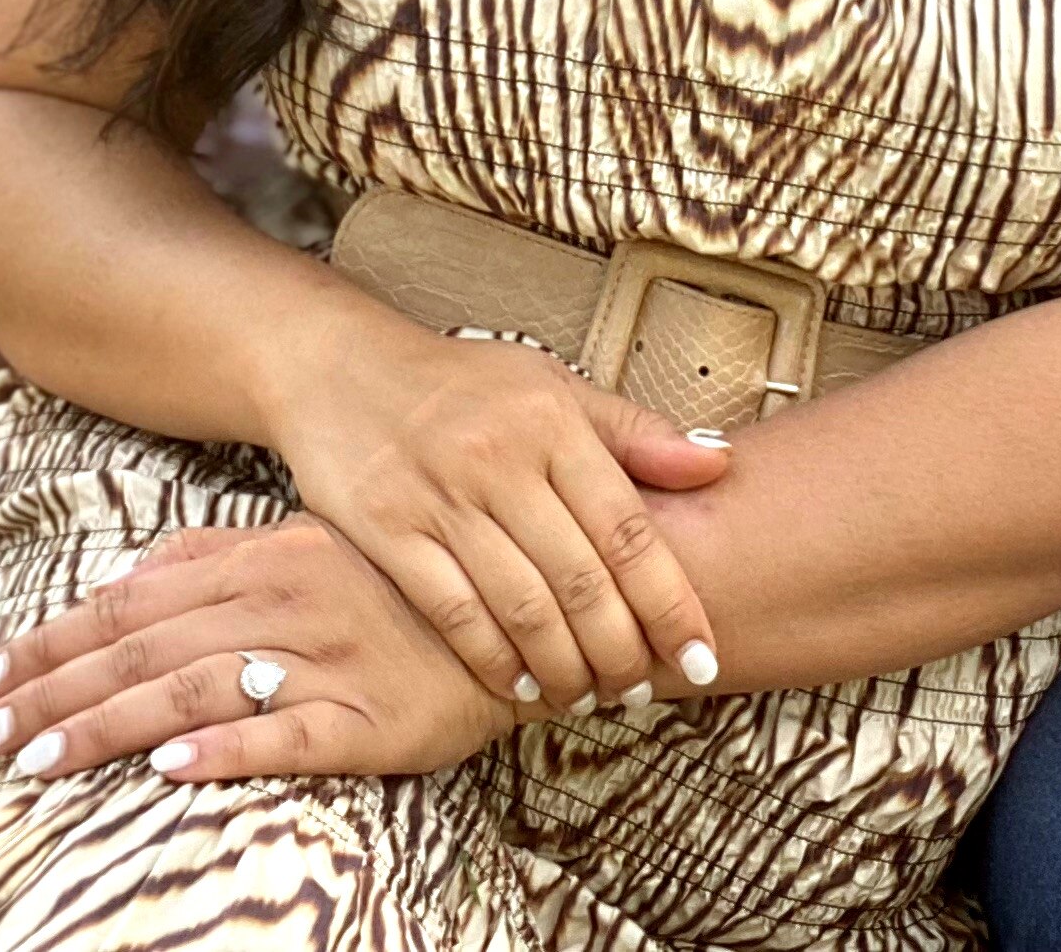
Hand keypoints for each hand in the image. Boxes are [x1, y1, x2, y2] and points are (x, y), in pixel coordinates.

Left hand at [0, 516, 524, 783]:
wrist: (530, 606)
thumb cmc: (406, 581)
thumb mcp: (310, 541)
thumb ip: (217, 553)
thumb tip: (125, 574)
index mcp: (266, 555)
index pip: (133, 602)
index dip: (53, 639)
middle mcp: (286, 601)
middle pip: (146, 650)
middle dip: (54, 693)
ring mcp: (330, 659)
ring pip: (197, 690)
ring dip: (109, 726)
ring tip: (37, 762)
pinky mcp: (374, 718)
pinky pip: (291, 735)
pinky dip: (228, 749)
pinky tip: (171, 768)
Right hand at [263, 309, 730, 711]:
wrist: (342, 366)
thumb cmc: (463, 383)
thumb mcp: (552, 386)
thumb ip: (633, 432)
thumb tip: (719, 465)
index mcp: (552, 422)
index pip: (628, 528)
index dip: (670, 602)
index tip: (701, 654)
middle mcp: (500, 459)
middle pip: (579, 579)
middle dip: (620, 649)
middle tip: (641, 689)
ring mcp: (441, 497)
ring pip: (520, 605)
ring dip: (563, 666)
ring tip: (587, 694)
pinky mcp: (386, 530)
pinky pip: (452, 611)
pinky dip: (492, 659)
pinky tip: (518, 684)